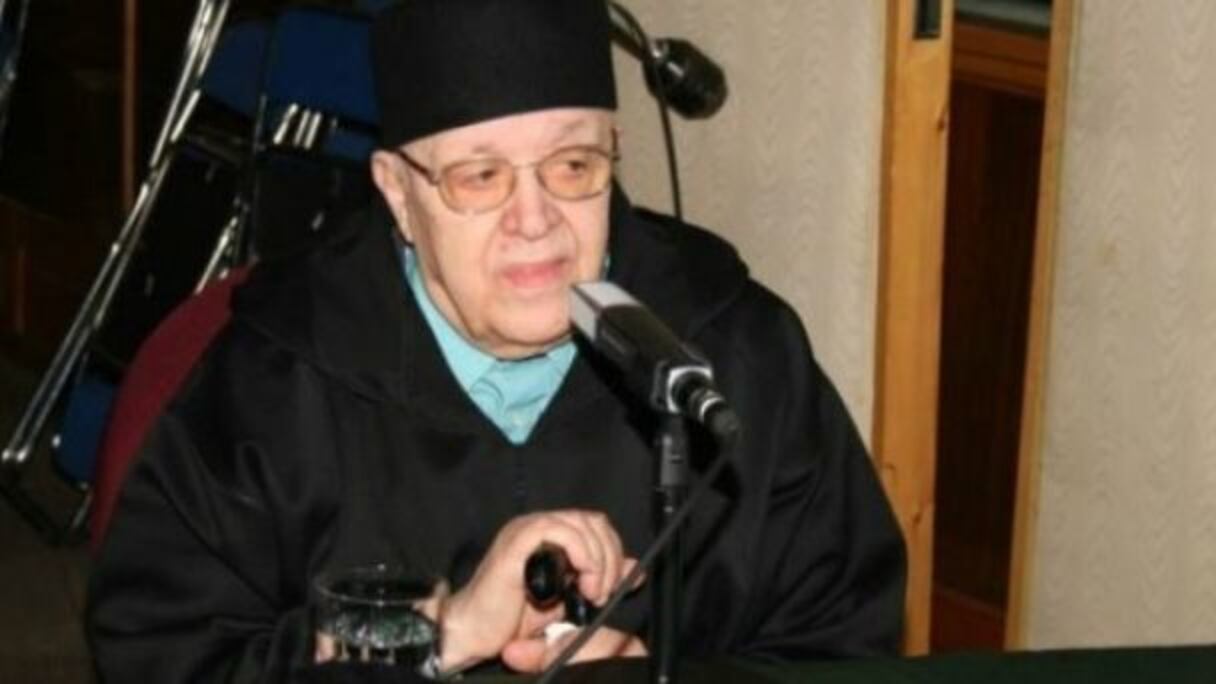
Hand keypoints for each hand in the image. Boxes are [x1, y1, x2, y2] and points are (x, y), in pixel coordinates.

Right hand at [436, 510, 639, 671]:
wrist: (475, 632)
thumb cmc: (512, 617)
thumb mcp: (568, 598)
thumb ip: (597, 579)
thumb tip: (633, 569)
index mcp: (548, 534)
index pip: (594, 524)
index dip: (613, 550)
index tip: (617, 582)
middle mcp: (536, 525)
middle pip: (592, 521)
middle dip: (609, 557)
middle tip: (602, 591)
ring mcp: (525, 530)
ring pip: (580, 524)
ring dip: (597, 559)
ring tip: (592, 591)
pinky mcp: (516, 542)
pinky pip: (557, 531)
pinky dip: (579, 553)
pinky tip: (580, 580)